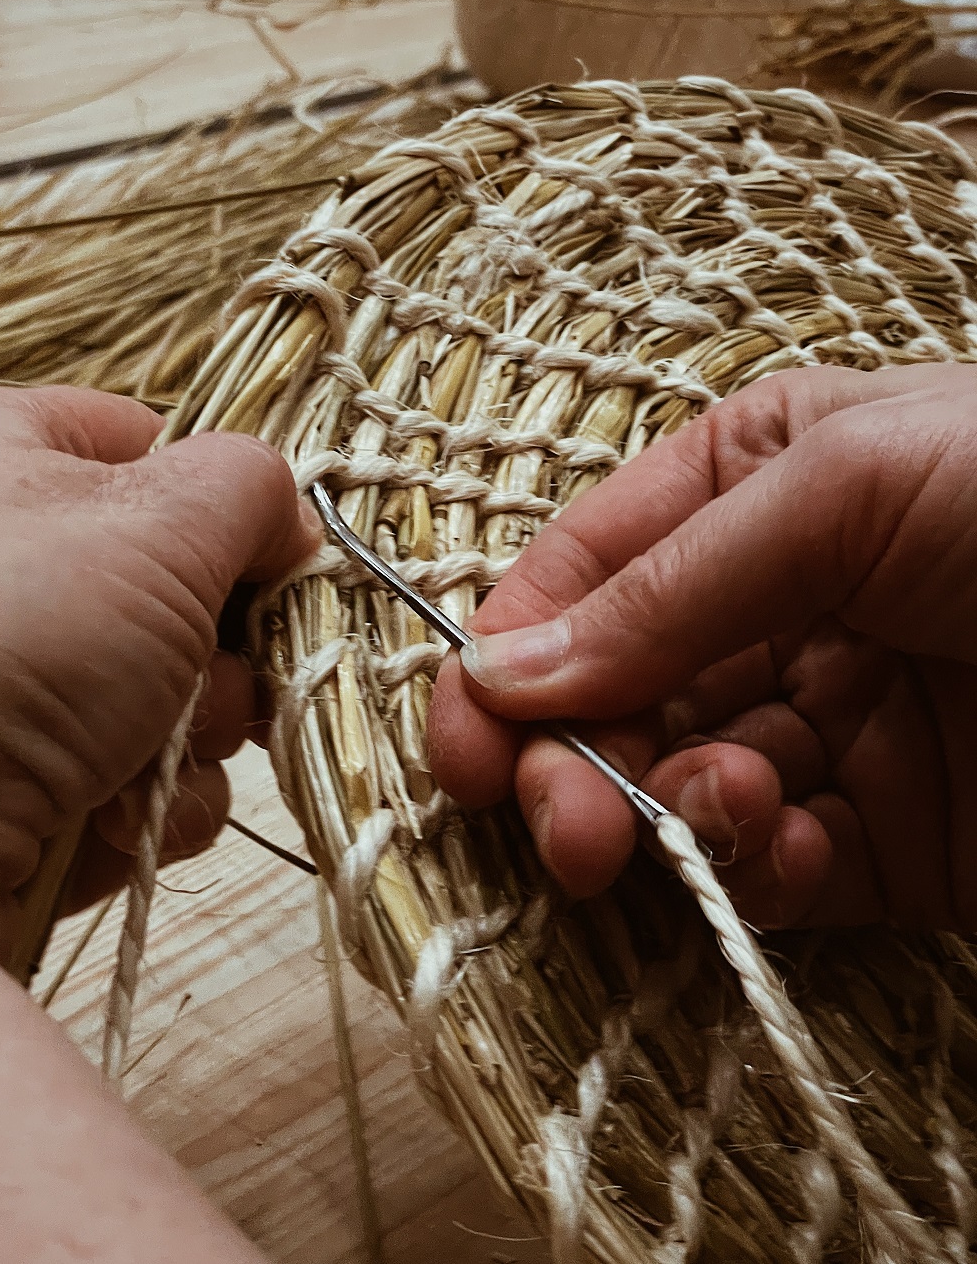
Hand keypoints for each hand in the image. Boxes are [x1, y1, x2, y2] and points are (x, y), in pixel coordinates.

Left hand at [0, 385, 317, 961]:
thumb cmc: (13, 641)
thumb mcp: (155, 527)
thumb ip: (250, 490)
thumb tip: (294, 523)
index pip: (145, 443)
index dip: (222, 504)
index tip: (271, 561)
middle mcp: (6, 567)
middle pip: (183, 588)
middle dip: (220, 649)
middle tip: (207, 675)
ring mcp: (19, 682)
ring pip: (179, 695)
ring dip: (193, 739)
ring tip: (140, 761)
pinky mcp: (30, 784)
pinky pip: (146, 780)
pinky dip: (152, 806)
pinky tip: (110, 817)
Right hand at [429, 363, 976, 930]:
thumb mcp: (847, 484)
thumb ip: (668, 587)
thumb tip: (501, 672)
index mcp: (749, 484)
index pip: (584, 574)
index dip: (510, 656)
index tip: (466, 742)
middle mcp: (772, 604)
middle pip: (613, 695)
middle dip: (571, 759)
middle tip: (564, 827)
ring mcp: (826, 722)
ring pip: (679, 787)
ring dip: (667, 816)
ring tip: (703, 818)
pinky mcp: (884, 833)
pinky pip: (774, 863)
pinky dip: (759, 868)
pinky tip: (794, 848)